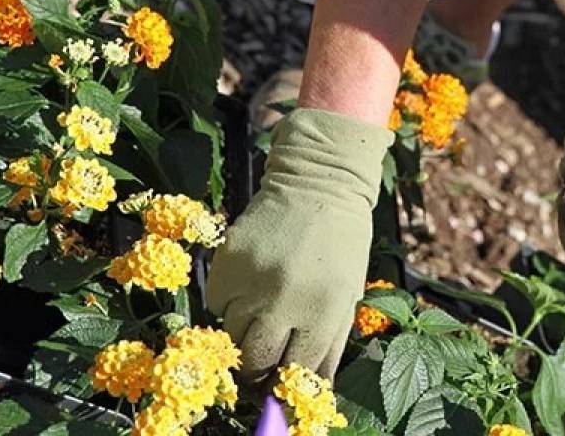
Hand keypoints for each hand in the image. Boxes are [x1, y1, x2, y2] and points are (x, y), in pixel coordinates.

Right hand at [207, 109, 393, 379]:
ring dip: (243, 331)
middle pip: (257, 359)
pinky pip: (215, 302)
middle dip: (259, 365)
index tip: (280, 377)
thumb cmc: (342, 241)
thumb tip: (312, 383)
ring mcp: (253, 279)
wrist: (320, 181)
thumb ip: (331, 339)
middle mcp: (286, 300)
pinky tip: (248, 283)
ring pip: (231, 334)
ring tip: (259, 310)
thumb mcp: (349, 292)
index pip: (297, 368)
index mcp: (324, 310)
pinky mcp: (227, 260)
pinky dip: (227, 302)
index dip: (288, 377)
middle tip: (262, 355)